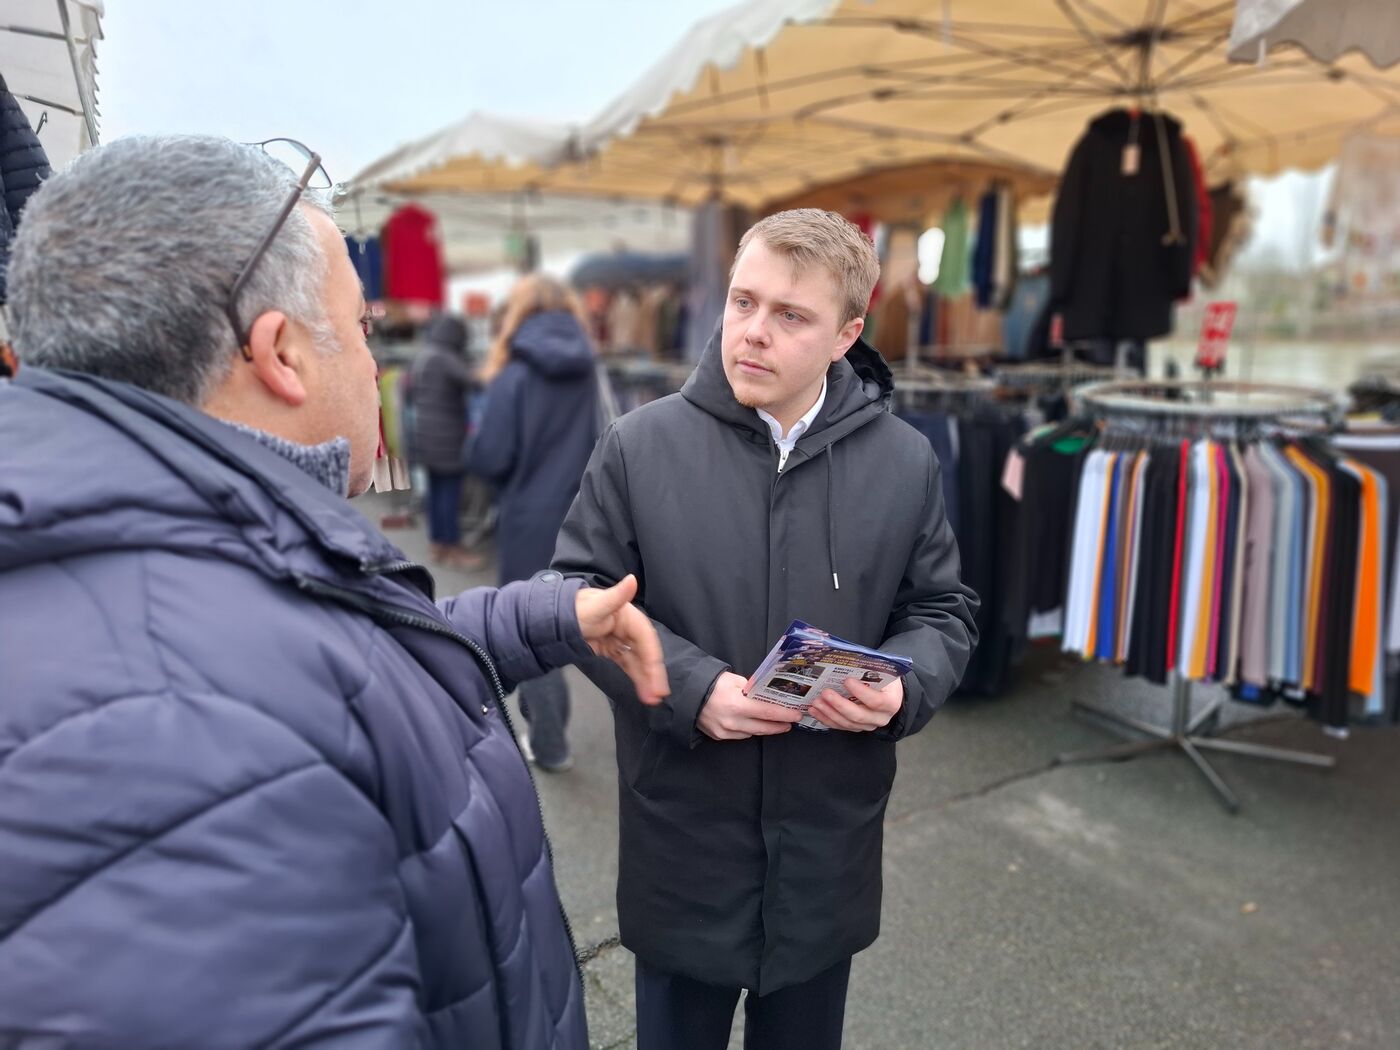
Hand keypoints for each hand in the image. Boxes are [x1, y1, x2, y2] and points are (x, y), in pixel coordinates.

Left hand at [575, 575, 669, 705]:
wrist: (553, 617)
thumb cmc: (574, 609)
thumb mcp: (595, 605)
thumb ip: (615, 596)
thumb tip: (632, 580)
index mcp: (628, 616)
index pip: (646, 638)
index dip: (653, 659)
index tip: (656, 678)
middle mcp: (628, 628)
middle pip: (645, 652)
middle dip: (652, 673)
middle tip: (658, 694)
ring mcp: (620, 640)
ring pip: (638, 661)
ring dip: (646, 679)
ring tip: (652, 699)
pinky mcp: (612, 649)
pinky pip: (628, 664)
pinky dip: (635, 677)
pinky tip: (642, 690)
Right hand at [697, 672, 802, 741]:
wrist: (686, 694)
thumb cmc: (711, 684)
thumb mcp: (733, 680)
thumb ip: (751, 688)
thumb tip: (766, 693)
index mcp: (737, 705)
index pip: (767, 713)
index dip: (785, 715)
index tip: (797, 715)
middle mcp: (732, 722)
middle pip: (764, 727)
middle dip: (780, 725)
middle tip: (791, 722)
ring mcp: (725, 731)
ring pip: (753, 733)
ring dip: (766, 729)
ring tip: (776, 724)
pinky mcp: (719, 736)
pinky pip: (740, 735)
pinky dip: (749, 730)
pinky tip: (754, 725)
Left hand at [807, 675, 903, 732]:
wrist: (888, 692)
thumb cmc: (884, 678)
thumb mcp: (883, 671)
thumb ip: (870, 667)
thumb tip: (850, 658)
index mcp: (891, 703)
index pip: (876, 701)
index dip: (860, 692)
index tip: (846, 680)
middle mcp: (881, 718)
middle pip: (858, 715)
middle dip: (839, 704)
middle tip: (825, 693)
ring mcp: (868, 725)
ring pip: (847, 723)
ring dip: (829, 712)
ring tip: (816, 702)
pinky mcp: (857, 727)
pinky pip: (840, 726)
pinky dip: (826, 719)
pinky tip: (815, 711)